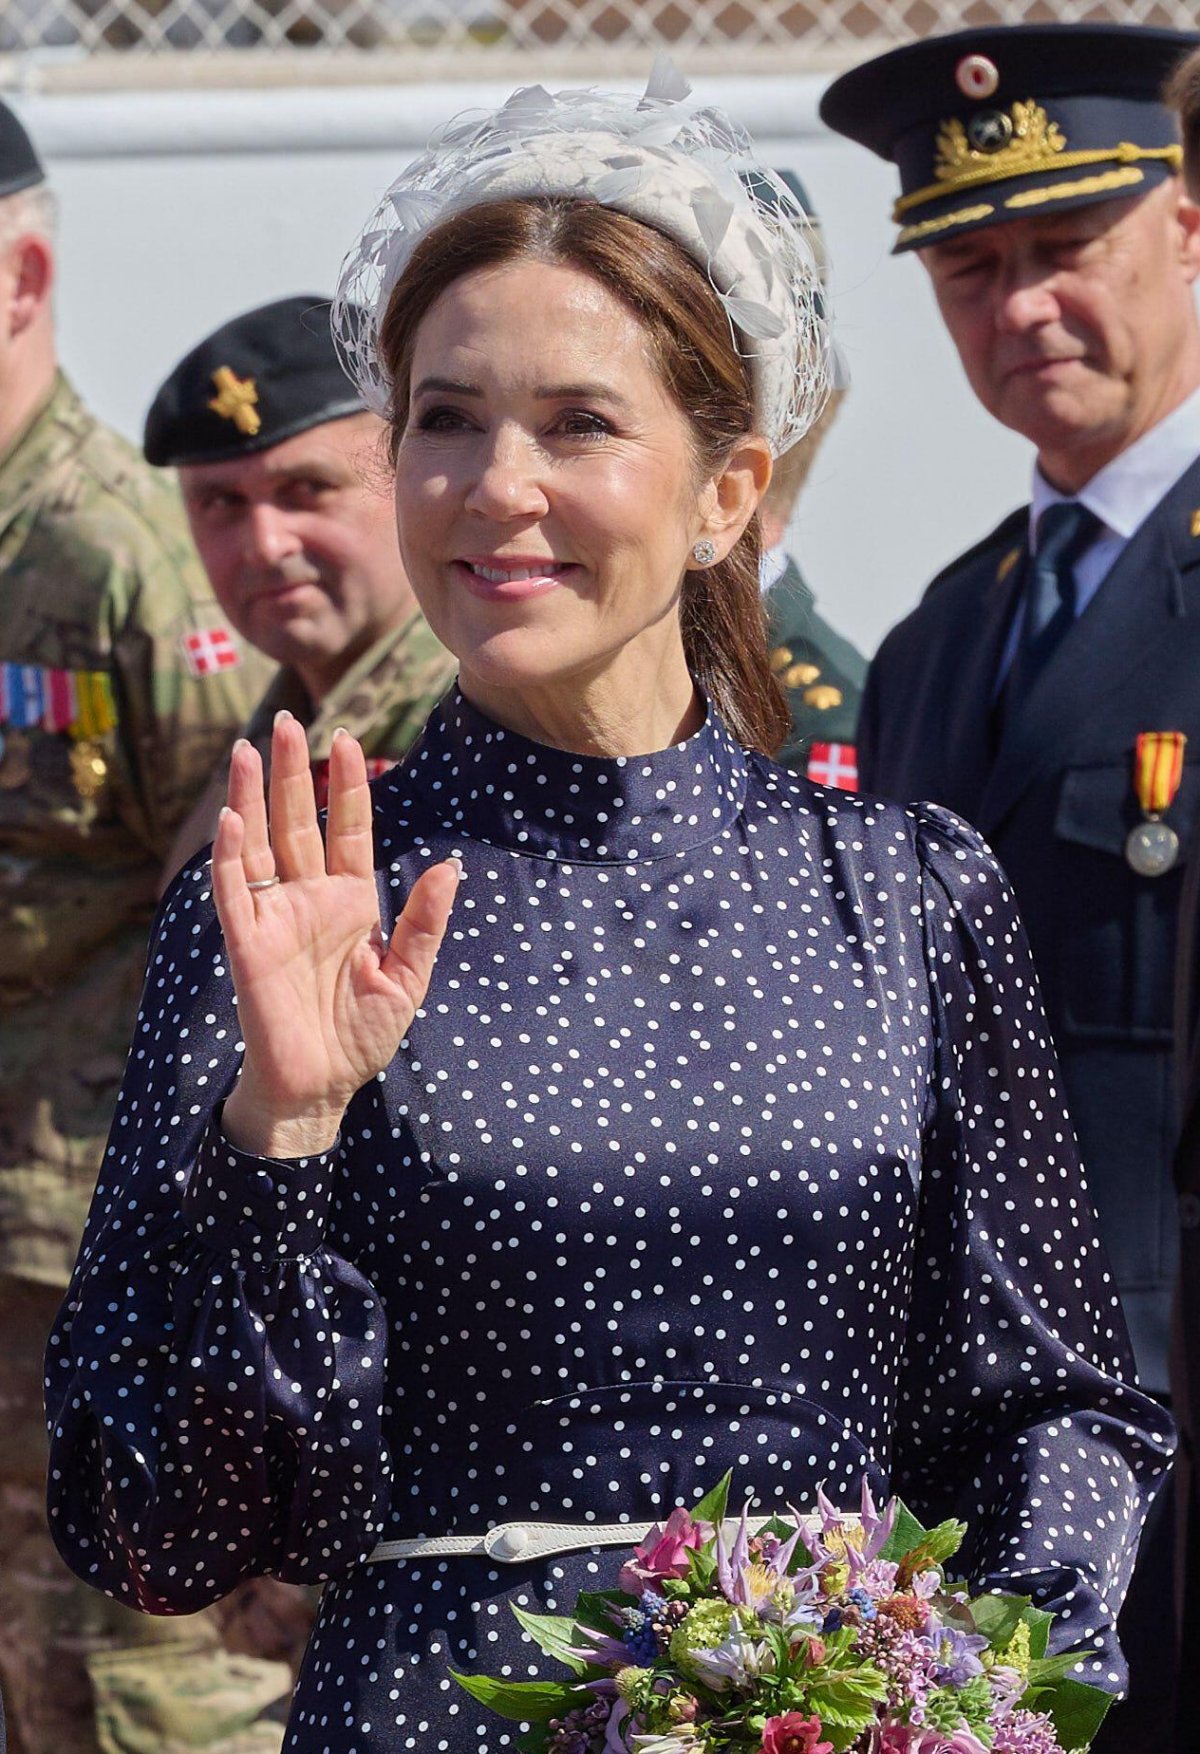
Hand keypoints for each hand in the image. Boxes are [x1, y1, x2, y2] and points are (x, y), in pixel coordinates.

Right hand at [212, 713, 457, 1158]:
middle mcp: (309, 898)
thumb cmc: (362, 1034)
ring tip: (251, 749)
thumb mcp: (407, 977)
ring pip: (261, 843)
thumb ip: (424, 922)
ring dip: (253, 797)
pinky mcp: (246, 942)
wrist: (321, 1087)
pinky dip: (232, 855)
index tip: (348, 739)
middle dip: (294, 772)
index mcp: (350, 901)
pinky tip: (233, 818)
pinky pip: (235, 890)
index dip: (349, 786)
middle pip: (298, 822)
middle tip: (289, 720)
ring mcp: (275, 916)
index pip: (350, 830)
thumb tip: (448, 866)